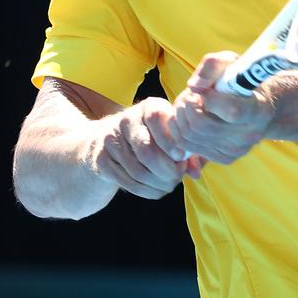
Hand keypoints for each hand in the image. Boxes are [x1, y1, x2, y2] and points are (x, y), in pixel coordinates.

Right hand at [87, 97, 205, 198]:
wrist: (112, 140)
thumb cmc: (155, 137)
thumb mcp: (172, 134)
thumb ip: (189, 150)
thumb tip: (196, 172)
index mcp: (149, 107)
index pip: (157, 120)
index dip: (171, 142)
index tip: (182, 157)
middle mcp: (126, 119)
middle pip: (147, 151)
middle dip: (167, 170)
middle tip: (178, 177)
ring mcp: (110, 140)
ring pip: (138, 171)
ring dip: (159, 184)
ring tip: (170, 184)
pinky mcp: (101, 160)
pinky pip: (127, 182)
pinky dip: (146, 191)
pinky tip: (157, 189)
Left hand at [171, 52, 274, 164]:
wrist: (257, 105)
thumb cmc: (242, 79)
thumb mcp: (231, 62)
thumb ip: (212, 65)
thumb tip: (194, 86)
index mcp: (258, 110)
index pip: (231, 111)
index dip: (208, 99)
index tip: (203, 89)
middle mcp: (249, 135)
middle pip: (202, 126)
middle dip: (186, 107)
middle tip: (189, 95)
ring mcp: (236, 150)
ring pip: (190, 137)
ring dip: (180, 117)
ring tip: (186, 104)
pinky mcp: (224, 158)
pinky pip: (188, 147)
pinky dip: (180, 131)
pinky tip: (188, 117)